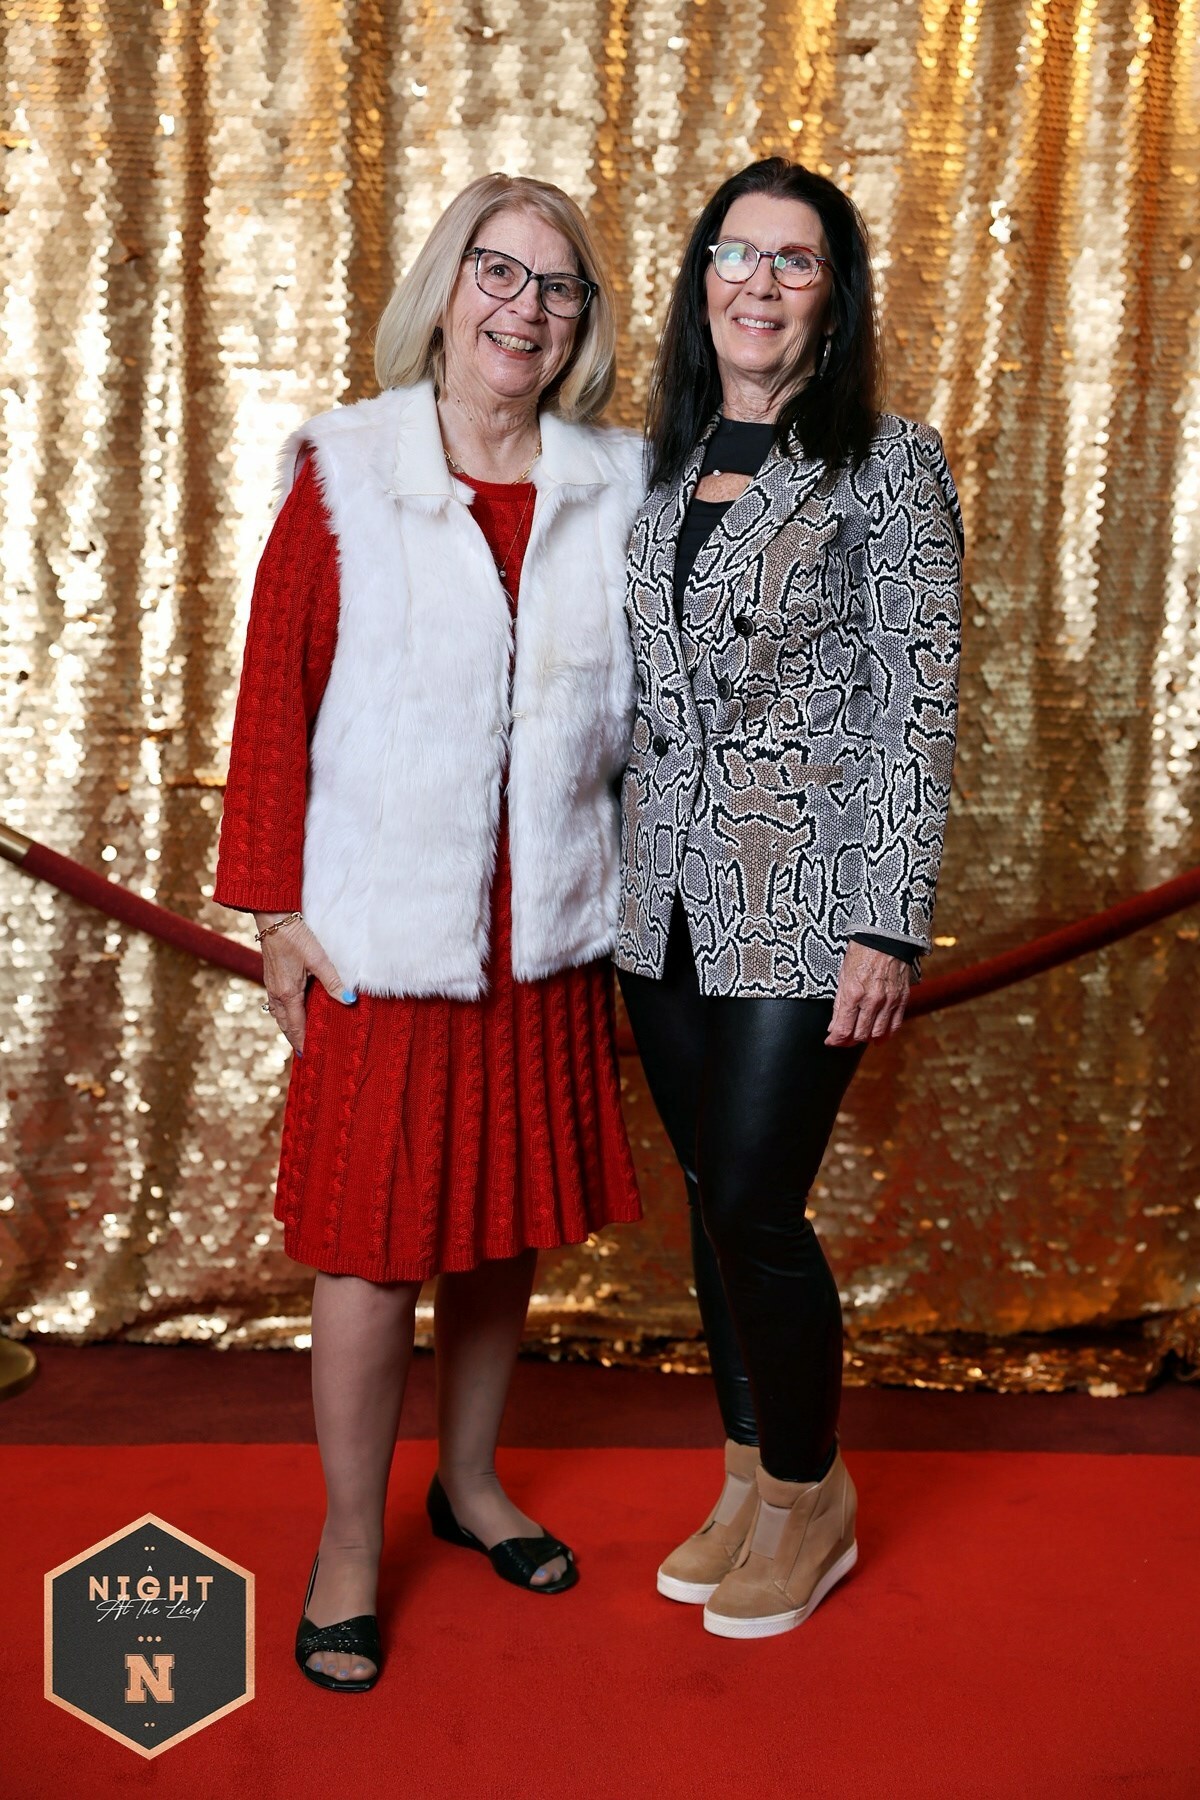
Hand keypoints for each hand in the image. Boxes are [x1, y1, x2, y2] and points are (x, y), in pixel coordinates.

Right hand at [254, 912, 355, 1055]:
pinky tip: (290, 1012)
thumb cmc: (295, 937)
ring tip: (298, 1037)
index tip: (308, 1057)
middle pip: (285, 1024)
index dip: (302, 1041)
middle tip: (304, 1053)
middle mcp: (276, 993)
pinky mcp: (271, 977)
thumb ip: (333, 981)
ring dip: (288, 1027)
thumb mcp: (318, 959)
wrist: (272, 918)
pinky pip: (276, 1004)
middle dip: (294, 1038)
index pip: (296, 1025)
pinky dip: (284, 1014)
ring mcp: (271, 985)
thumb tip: (349, 1000)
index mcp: (287, 993)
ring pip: (278, 1014)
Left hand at [825, 941, 910, 1046]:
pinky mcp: (902, 999)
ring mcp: (889, 1001)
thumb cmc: (860, 953)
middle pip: (860, 1035)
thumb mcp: (842, 976)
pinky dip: (886, 1034)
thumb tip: (834, 1027)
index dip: (835, 1040)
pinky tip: (878, 1037)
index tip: (831, 1041)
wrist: (885, 938)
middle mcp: (872, 1000)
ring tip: (859, 1036)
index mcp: (853, 993)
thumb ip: (839, 1004)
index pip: (843, 1029)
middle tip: (843, 1039)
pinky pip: (895, 1025)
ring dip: (867, 1038)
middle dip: (849, 1041)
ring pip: (878, 1033)